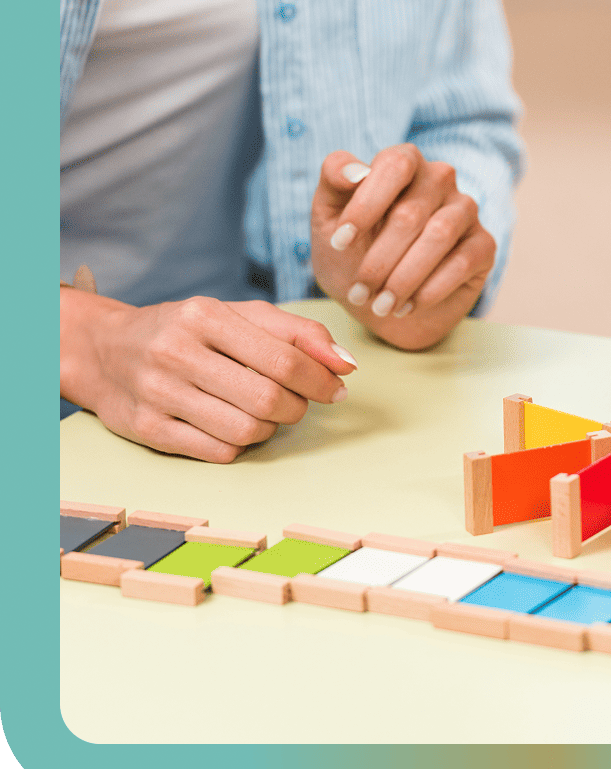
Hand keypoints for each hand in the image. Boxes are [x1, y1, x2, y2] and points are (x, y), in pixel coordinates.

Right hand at [61, 290, 355, 462]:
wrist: (105, 350)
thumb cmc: (188, 332)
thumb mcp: (239, 316)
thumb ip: (297, 334)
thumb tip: (346, 364)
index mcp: (205, 316)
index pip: (285, 360)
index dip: (322, 380)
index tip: (337, 388)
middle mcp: (176, 352)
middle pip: (268, 400)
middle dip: (297, 407)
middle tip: (297, 402)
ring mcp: (159, 393)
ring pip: (246, 431)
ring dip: (271, 428)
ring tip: (265, 412)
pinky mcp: (148, 430)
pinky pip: (219, 452)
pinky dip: (241, 445)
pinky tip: (235, 425)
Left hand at [311, 146, 495, 349]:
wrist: (380, 300)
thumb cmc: (354, 253)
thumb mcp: (329, 217)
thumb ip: (333, 180)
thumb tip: (354, 171)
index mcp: (404, 162)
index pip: (394, 165)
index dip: (366, 204)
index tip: (339, 244)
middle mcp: (440, 179)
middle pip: (411, 213)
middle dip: (379, 260)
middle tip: (359, 292)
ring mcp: (465, 210)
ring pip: (439, 236)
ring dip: (403, 278)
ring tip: (381, 306)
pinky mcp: (484, 245)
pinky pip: (462, 262)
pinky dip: (429, 290)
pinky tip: (406, 306)